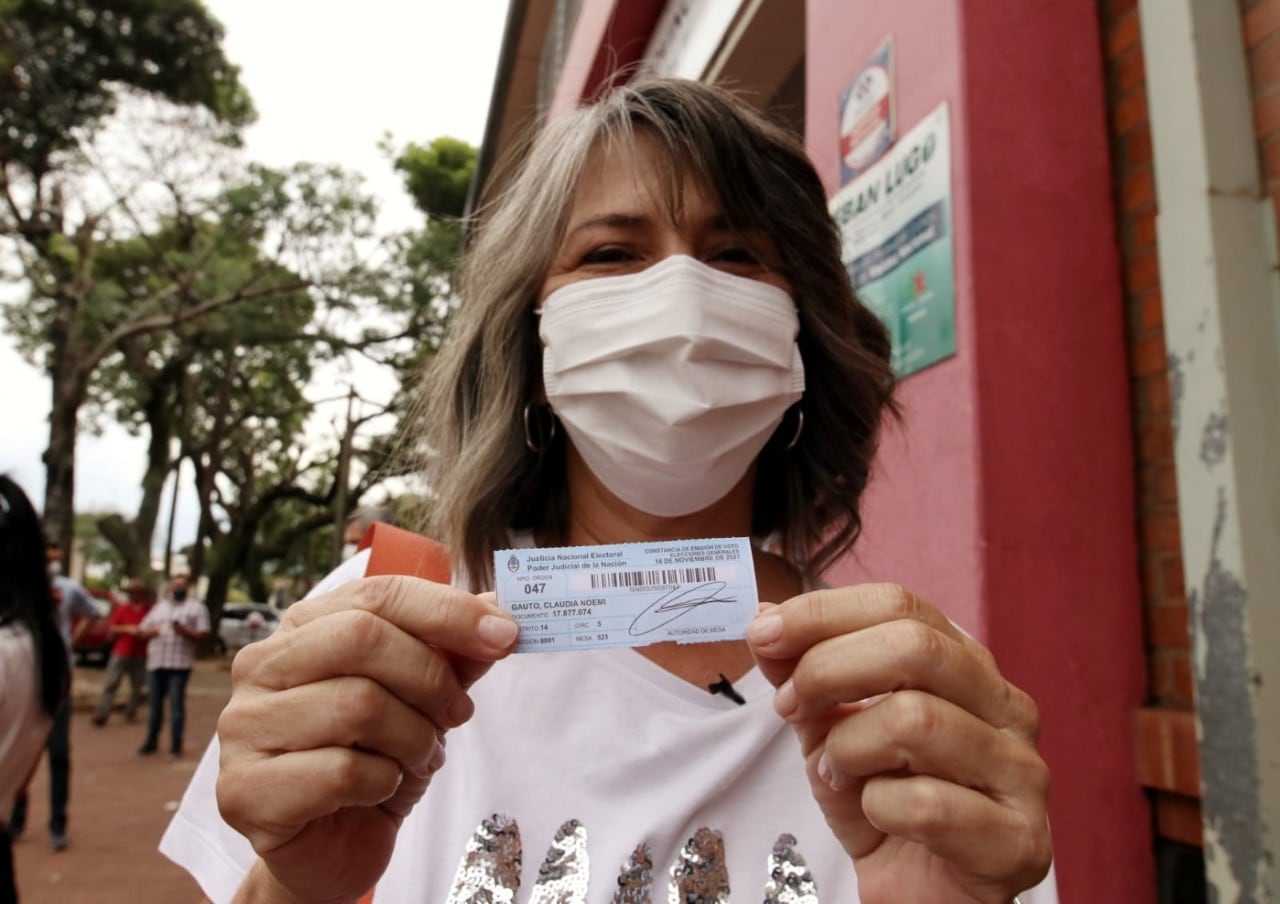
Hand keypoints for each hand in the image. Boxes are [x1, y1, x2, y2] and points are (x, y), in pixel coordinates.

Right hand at [216, 575, 518, 903]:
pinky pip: (342, 771)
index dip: (448, 611)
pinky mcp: (245, 790)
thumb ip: (451, 654)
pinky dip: (383, 781)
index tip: (505, 635)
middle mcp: (261, 667)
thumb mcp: (422, 699)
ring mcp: (244, 728)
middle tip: (457, 712)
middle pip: (361, 639)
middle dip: (430, 677)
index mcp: (301, 627)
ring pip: (357, 705)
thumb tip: (495, 607)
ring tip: (419, 755)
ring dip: (413, 737)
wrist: (334, 846)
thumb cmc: (373, 760)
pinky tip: (380, 788)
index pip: (378, 594)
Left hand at [747, 584, 1050, 903]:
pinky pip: (927, 805)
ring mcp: (1022, 772)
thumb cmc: (884, 804)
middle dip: (827, 670)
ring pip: (915, 721)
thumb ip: (802, 672)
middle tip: (787, 706)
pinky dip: (878, 809)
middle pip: (915, 646)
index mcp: (965, 664)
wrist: (919, 897)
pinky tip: (877, 817)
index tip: (763, 635)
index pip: (900, 603)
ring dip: (847, 748)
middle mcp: (1007, 706)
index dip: (822, 613)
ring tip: (834, 772)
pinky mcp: (1020, 841)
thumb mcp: (828, 728)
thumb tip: (765, 616)